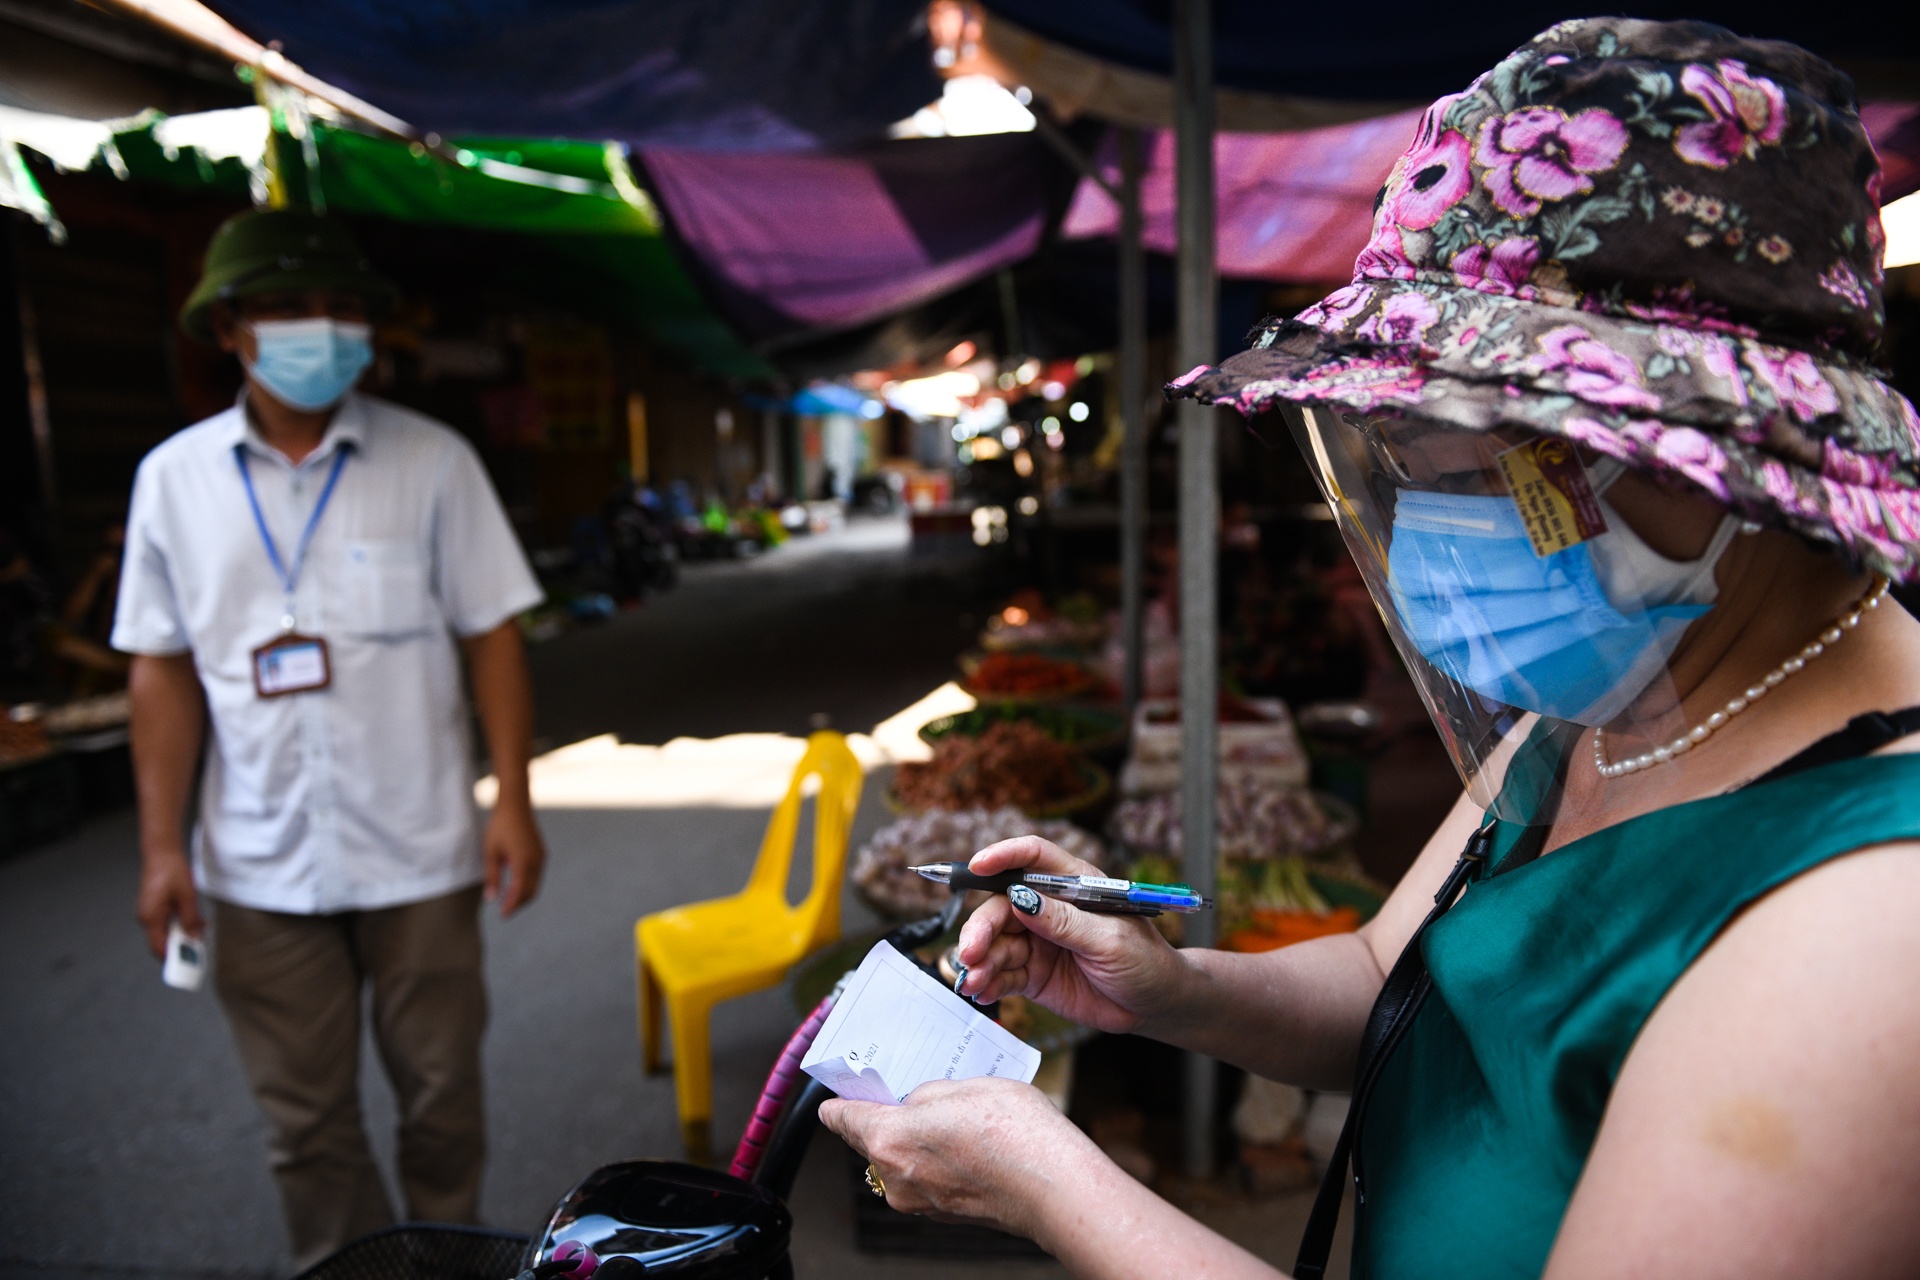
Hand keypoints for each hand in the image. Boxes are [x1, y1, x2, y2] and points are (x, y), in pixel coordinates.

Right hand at [137, 847, 202, 958]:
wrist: (160, 852)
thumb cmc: (171, 871)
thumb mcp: (187, 896)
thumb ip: (190, 919)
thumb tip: (194, 938)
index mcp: (151, 917)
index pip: (159, 947)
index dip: (173, 958)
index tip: (188, 964)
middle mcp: (146, 917)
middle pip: (162, 941)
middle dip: (181, 946)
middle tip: (199, 947)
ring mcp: (148, 912)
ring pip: (165, 931)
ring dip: (182, 934)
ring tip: (200, 931)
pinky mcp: (153, 907)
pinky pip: (166, 921)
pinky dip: (179, 924)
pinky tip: (194, 920)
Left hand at [483, 802, 545, 916]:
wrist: (515, 806)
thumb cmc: (500, 827)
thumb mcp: (490, 852)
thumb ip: (492, 876)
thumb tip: (491, 898)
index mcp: (522, 861)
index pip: (519, 891)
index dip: (511, 905)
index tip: (502, 915)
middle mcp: (536, 861)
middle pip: (531, 891)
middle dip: (518, 903)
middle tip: (505, 911)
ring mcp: (541, 857)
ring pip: (535, 884)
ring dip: (524, 895)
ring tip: (509, 901)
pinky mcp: (541, 853)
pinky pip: (537, 875)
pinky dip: (528, 885)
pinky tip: (516, 886)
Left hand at [819, 1077, 1090, 1234]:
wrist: (1054, 1186)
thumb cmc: (1013, 1132)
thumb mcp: (961, 1086)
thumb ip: (925, 1093)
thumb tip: (914, 1104)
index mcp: (888, 1139)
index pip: (842, 1120)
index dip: (840, 1101)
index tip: (839, 1094)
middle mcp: (895, 1178)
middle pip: (869, 1143)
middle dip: (883, 1117)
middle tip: (906, 1092)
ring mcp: (920, 1202)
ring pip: (900, 1162)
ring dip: (914, 1141)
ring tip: (950, 1116)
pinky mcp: (945, 1214)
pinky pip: (926, 1180)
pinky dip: (935, 1162)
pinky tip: (966, 1143)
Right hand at [954, 836, 1184, 1033]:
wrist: (1157, 1005)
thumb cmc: (1146, 961)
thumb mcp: (1110, 940)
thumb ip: (1064, 922)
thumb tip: (1019, 898)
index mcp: (1074, 885)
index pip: (1033, 859)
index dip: (1003, 857)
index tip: (976, 867)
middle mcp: (1050, 908)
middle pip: (1002, 905)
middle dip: (981, 927)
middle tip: (971, 952)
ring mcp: (1038, 941)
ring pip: (996, 943)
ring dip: (979, 960)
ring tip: (971, 981)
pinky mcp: (1033, 973)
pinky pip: (1003, 974)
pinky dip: (988, 982)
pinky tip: (980, 992)